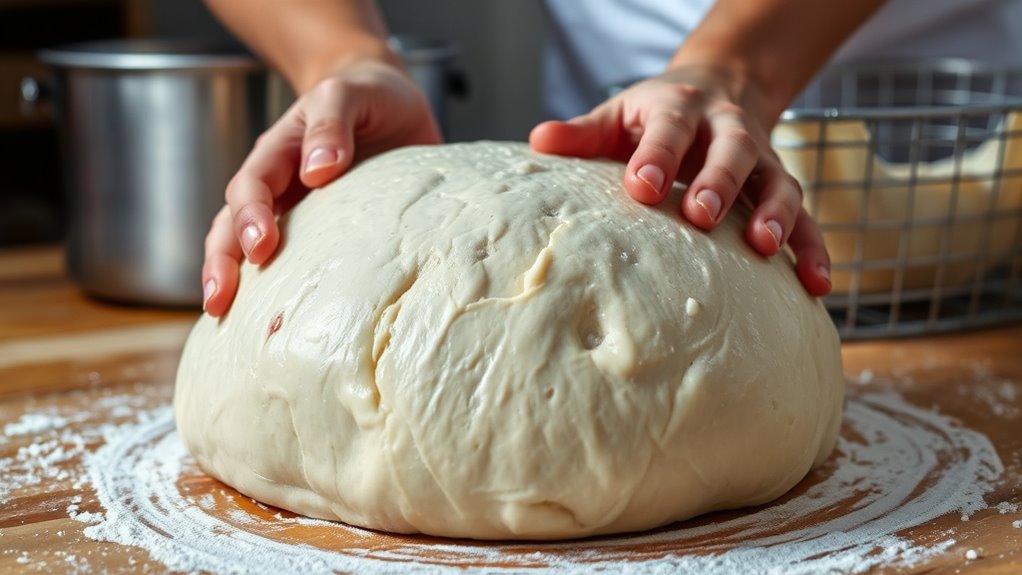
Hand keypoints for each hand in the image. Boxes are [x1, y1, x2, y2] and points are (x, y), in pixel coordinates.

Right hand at [202, 59, 441, 315]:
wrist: (388, 101)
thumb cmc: (368, 96)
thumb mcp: (350, 94)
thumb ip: (332, 121)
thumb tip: (317, 170)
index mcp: (281, 151)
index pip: (253, 185)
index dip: (251, 216)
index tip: (260, 245)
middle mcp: (279, 186)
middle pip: (232, 225)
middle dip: (223, 262)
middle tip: (221, 300)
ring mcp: (297, 213)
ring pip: (250, 249)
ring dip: (237, 282)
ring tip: (225, 319)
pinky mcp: (325, 235)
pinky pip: (297, 264)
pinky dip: (280, 291)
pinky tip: (277, 324)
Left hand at [529, 65, 831, 295]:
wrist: (721, 88)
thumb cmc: (657, 114)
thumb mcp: (619, 114)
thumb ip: (583, 133)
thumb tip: (538, 140)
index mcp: (681, 108)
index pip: (669, 128)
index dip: (657, 156)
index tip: (641, 187)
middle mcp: (728, 130)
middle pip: (732, 150)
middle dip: (719, 182)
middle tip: (702, 216)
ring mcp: (761, 161)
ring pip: (778, 182)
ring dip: (775, 214)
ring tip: (766, 248)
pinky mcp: (780, 190)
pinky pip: (806, 218)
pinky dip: (814, 249)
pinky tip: (817, 285)